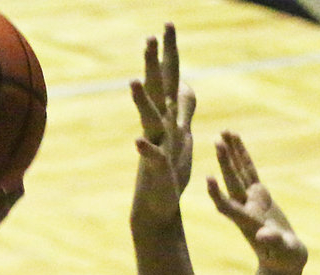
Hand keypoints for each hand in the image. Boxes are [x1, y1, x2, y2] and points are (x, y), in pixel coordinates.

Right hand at [130, 24, 196, 232]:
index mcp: (168, 117)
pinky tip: (137, 142)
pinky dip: (146, 150)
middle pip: (157, 90)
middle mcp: (159, 126)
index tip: (167, 24)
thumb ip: (183, 109)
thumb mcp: (182, 136)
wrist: (159, 204)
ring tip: (133, 82)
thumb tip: (186, 84)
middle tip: (149, 37)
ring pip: (149, 120)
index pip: (169, 79)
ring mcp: (156, 145)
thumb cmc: (170, 169)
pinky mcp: (156, 169)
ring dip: (141, 101)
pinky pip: (151, 157)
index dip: (170, 53)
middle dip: (154, 64)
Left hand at [207, 132, 306, 274]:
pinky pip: (249, 172)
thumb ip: (274, 242)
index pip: (228, 207)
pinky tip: (235, 140)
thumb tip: (264, 234)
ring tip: (224, 132)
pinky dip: (243, 156)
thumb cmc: (285, 259)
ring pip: (238, 173)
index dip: (217, 194)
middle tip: (217, 141)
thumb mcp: (284, 252)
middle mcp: (246, 209)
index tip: (208, 179)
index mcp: (249, 222)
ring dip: (230, 154)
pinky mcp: (260, 195)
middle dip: (224, 163)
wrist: (284, 261)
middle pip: (232, 183)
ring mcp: (251, 200)